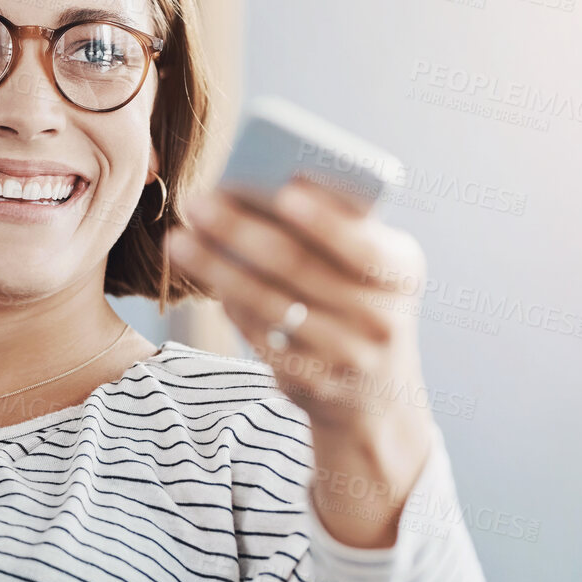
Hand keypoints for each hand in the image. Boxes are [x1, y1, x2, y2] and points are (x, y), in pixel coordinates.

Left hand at [167, 178, 435, 546]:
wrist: (377, 395)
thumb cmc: (361, 302)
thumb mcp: (370, 266)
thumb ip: (335, 227)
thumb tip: (261, 186)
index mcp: (401, 272)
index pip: (361, 245)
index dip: (323, 220)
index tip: (282, 191)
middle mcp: (382, 318)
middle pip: (299, 269)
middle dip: (241, 231)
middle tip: (198, 202)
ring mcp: (348, 356)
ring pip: (270, 304)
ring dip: (217, 269)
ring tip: (180, 239)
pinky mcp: (313, 384)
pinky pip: (261, 337)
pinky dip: (230, 304)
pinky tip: (203, 279)